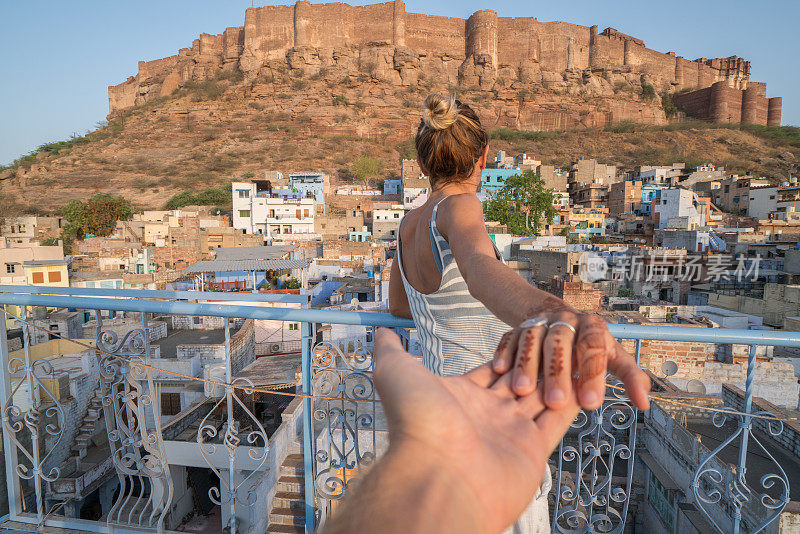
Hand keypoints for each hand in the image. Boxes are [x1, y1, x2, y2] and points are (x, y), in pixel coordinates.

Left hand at [372, 328, 580, 532]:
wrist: (437, 473)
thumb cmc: (415, 424)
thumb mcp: (394, 371)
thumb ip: (391, 350)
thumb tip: (381, 332)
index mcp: (459, 396)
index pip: (490, 369)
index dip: (507, 352)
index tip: (525, 334)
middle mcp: (485, 415)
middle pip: (518, 381)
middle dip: (536, 362)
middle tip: (556, 340)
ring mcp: (509, 433)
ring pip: (541, 397)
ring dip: (556, 378)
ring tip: (574, 354)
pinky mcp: (531, 451)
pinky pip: (556, 421)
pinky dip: (571, 402)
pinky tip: (583, 382)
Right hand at [492, 309, 650, 410]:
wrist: (556, 317)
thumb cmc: (588, 344)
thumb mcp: (612, 355)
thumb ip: (630, 377)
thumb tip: (645, 403)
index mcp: (591, 327)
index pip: (592, 348)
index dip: (592, 375)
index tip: (591, 404)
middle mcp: (564, 321)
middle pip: (560, 344)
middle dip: (557, 374)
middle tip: (556, 402)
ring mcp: (538, 322)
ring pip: (531, 340)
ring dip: (526, 365)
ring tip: (523, 391)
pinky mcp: (516, 327)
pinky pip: (508, 337)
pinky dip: (504, 353)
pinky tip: (500, 370)